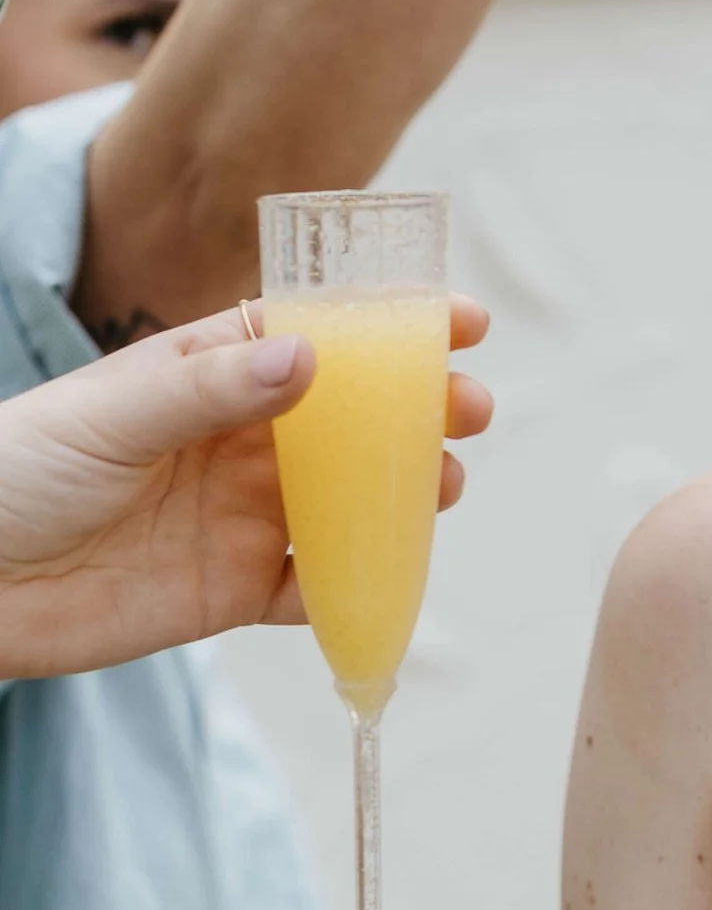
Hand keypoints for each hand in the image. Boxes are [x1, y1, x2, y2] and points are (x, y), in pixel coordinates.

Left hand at [0, 294, 489, 677]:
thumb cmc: (16, 473)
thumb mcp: (109, 415)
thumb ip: (206, 388)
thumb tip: (307, 356)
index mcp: (211, 372)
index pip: (319, 335)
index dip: (392, 325)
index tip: (460, 319)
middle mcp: (241, 439)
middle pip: (355, 419)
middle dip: (421, 409)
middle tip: (467, 409)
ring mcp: (245, 515)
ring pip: (353, 499)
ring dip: (407, 491)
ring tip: (441, 484)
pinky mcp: (238, 590)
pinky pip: (318, 587)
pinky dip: (360, 584)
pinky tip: (388, 575)